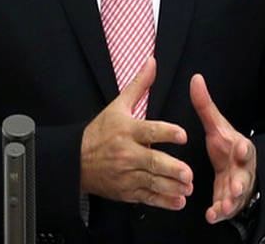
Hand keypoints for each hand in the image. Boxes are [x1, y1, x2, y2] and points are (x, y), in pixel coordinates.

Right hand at [80, 57, 193, 209]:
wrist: (76, 160)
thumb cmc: (100, 132)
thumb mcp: (118, 106)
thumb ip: (139, 85)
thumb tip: (152, 62)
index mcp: (127, 130)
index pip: (149, 131)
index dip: (166, 133)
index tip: (182, 135)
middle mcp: (127, 153)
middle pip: (152, 161)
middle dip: (171, 168)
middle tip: (188, 172)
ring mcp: (126, 174)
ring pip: (152, 182)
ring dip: (171, 187)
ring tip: (187, 188)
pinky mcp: (126, 191)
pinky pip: (146, 197)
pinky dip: (162, 201)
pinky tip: (177, 202)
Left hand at [190, 73, 256, 223]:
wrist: (235, 169)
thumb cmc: (226, 146)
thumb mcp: (216, 126)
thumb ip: (205, 106)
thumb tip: (195, 78)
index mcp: (240, 149)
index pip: (246, 148)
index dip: (243, 149)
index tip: (240, 148)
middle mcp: (242, 170)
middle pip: (244, 177)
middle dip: (240, 183)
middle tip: (236, 188)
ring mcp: (237, 187)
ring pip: (236, 197)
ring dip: (230, 202)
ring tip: (222, 207)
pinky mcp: (229, 201)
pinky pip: (225, 209)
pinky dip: (219, 213)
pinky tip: (211, 215)